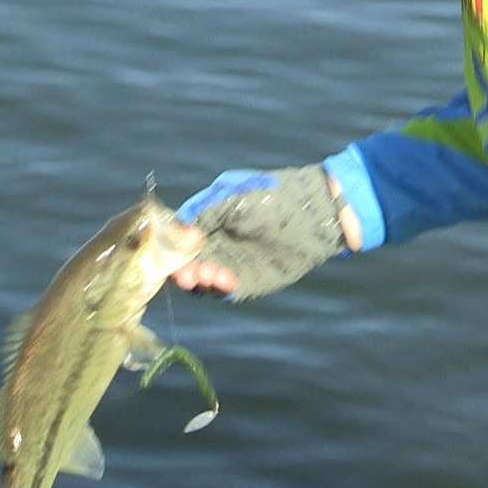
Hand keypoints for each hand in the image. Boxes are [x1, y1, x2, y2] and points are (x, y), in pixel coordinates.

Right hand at [169, 165, 361, 299]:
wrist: (315, 214)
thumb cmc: (275, 197)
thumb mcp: (236, 198)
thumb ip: (207, 212)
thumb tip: (182, 230)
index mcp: (208, 221)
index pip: (179, 238)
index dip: (171, 248)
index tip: (171, 255)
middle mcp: (215, 244)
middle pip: (187, 263)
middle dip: (184, 269)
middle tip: (187, 274)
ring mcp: (230, 263)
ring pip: (204, 279)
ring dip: (202, 279)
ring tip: (211, 274)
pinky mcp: (247, 281)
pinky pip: (226, 290)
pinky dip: (222, 288)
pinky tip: (227, 281)